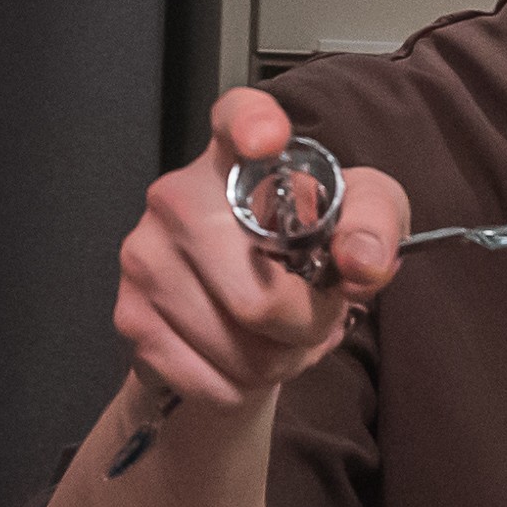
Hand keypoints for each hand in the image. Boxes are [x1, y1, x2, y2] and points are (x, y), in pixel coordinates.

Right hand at [113, 86, 409, 409]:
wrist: (249, 311)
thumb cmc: (306, 249)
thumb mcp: (361, 222)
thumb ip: (376, 226)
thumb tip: (363, 262)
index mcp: (239, 156)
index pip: (237, 119)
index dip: (253, 125)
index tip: (268, 138)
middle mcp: (179, 195)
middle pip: (259, 298)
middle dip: (307, 327)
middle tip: (318, 317)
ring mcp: (145, 256)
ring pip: (239, 351)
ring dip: (279, 361)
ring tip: (282, 336)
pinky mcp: (130, 315)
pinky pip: (211, 381)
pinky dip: (242, 387)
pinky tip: (246, 357)